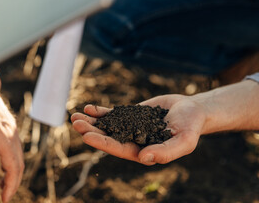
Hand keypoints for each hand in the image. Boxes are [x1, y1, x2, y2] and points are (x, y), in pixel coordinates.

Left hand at [0, 91, 23, 202]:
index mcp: (3, 136)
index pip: (13, 165)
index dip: (11, 183)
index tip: (5, 198)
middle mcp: (11, 132)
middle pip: (19, 161)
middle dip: (14, 180)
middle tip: (5, 195)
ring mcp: (11, 127)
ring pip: (18, 153)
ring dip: (14, 170)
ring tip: (5, 184)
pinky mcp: (8, 124)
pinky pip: (15, 145)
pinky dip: (12, 159)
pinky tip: (4, 165)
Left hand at [71, 97, 205, 165]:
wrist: (192, 110)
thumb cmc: (191, 127)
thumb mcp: (184, 141)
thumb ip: (166, 152)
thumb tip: (144, 158)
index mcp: (142, 151)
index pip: (118, 148)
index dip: (102, 142)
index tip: (86, 136)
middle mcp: (133, 140)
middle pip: (108, 137)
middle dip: (91, 130)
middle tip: (76, 122)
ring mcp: (130, 127)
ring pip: (107, 126)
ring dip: (91, 122)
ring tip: (75, 116)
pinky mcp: (131, 115)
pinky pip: (112, 114)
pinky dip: (100, 112)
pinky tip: (89, 108)